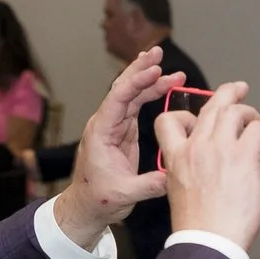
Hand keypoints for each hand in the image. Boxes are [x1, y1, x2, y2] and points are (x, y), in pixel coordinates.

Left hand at [52, 46, 174, 247]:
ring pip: (132, 94)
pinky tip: (165, 84)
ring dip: (150, 79)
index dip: (137, 82)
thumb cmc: (98, 199)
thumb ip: (148, 185)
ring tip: (170, 68)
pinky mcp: (124, 131)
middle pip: (123, 88)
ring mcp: (115, 126)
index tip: (155, 70)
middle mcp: (106, 123)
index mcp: (101, 133)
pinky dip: (151, 93)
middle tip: (159, 52)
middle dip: (141, 69)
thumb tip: (173, 177)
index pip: (118, 99)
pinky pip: (138, 105)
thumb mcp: (124, 195)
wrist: (86, 206)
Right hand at [155, 81, 259, 250]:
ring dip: (253, 116)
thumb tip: (214, 168)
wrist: (207, 242)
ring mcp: (219, 149)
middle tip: (241, 89)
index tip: (199, 118)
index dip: (186, 114)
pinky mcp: (243, 157)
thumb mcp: (180, 194)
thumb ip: (192, 173)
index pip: (169, 120)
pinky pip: (259, 130)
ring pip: (236, 111)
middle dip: (228, 93)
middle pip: (211, 107)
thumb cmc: (199, 228)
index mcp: (176, 158)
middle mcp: (195, 147)